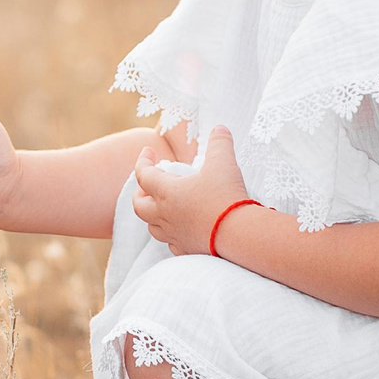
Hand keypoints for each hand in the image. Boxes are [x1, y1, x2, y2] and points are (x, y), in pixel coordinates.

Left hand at [130, 124, 248, 255]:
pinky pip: (171, 244)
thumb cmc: (226, 197)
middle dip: (140, 193)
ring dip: (152, 215)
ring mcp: (174, 235)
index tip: (149, 151)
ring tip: (162, 207)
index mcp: (166, 192)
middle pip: (139, 205)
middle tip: (147, 184)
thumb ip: (219, 144)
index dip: (143, 161)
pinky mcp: (187, 249)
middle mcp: (164, 215)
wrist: (239, 235)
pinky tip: (180, 230)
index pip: (143, 174)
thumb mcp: (224, 163)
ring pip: (152, 226)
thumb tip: (220, 129)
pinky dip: (171, 235)